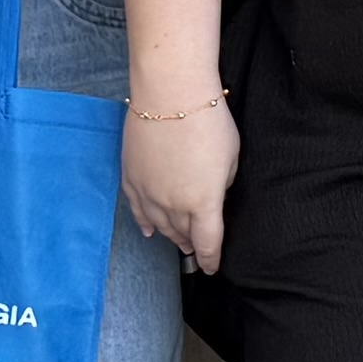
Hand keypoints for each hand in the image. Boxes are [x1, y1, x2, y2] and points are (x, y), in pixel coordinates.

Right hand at [123, 95, 236, 274]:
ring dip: (170, 236)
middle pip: (183, 236)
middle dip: (191, 245)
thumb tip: (212, 193)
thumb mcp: (230, 157)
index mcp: (204, 203)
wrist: (170, 94)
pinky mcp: (131, 178)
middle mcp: (174, 205)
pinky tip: (149, 231)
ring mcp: (149, 193)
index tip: (211, 267)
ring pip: (159, 226)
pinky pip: (137, 210)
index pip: (208, 243)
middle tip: (196, 250)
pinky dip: (144, 223)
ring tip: (177, 242)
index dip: (210, 259)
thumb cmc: (207, 121)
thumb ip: (222, 183)